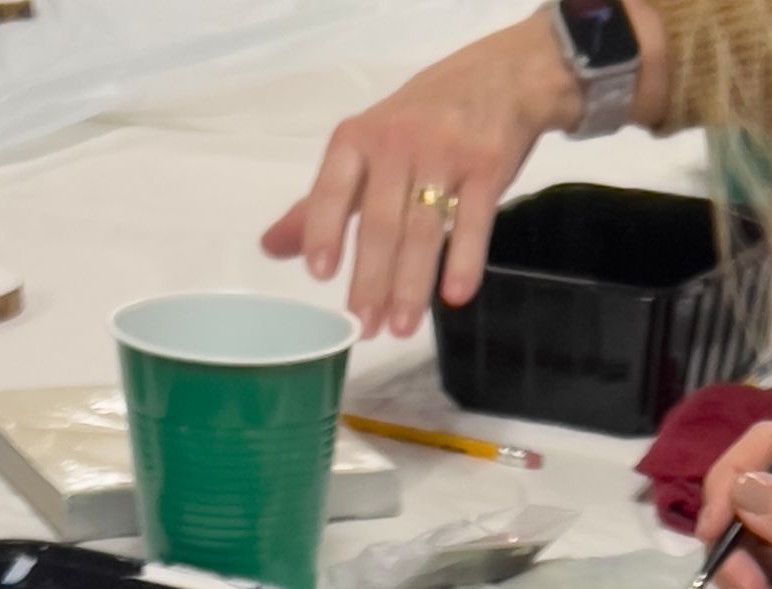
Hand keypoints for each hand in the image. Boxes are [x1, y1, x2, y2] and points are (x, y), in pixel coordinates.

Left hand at [260, 5, 668, 334]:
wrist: (499, 77)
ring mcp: (445, 153)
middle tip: (363, 327)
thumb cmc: (421, 123)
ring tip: (399, 328)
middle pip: (380, 221)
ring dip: (411, 284)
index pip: (333, 186)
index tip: (318, 273)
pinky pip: (474, 219)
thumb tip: (271, 248)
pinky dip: (464, 259)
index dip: (324, 228)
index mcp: (358, 139)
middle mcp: (398, 142)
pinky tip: (454, 296)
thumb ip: (322, 203)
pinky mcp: (487, 165)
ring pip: (423, 228)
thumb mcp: (366, 151)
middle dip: (370, 279)